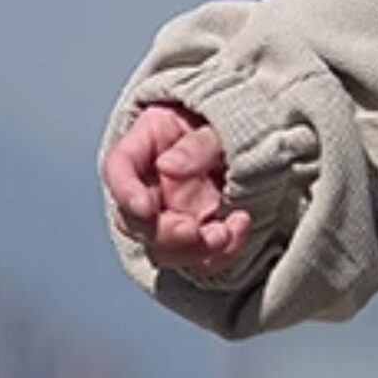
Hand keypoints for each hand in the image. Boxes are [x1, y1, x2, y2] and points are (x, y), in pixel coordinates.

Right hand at [103, 102, 254, 276]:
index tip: (144, 207)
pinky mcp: (201, 234)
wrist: (257, 131)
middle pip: (136, 223)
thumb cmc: (230, 121)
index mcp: (146, 146)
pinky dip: (220, 253)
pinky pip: (201, 258)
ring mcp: (174, 214)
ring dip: (192, 252)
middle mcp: (152, 187)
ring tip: (225, 233)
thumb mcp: (218, 119)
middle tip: (193, 231)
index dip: (125, 192)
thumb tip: (168, 167)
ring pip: (164, 250)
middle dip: (164, 234)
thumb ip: (196, 143)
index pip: (119, 169)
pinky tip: (240, 226)